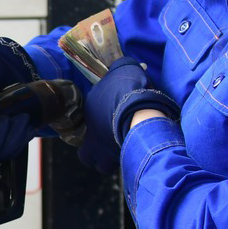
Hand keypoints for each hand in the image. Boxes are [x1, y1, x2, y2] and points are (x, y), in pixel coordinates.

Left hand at [80, 56, 179, 175]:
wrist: (142, 111)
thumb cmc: (129, 89)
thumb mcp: (124, 68)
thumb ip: (120, 65)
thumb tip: (122, 62)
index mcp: (88, 114)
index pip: (85, 126)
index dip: (96, 125)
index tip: (108, 119)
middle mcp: (91, 137)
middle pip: (86, 155)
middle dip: (94, 152)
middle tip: (106, 145)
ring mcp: (104, 152)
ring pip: (101, 166)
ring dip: (109, 161)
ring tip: (121, 152)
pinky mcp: (120, 160)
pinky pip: (122, 166)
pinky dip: (127, 162)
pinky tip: (136, 153)